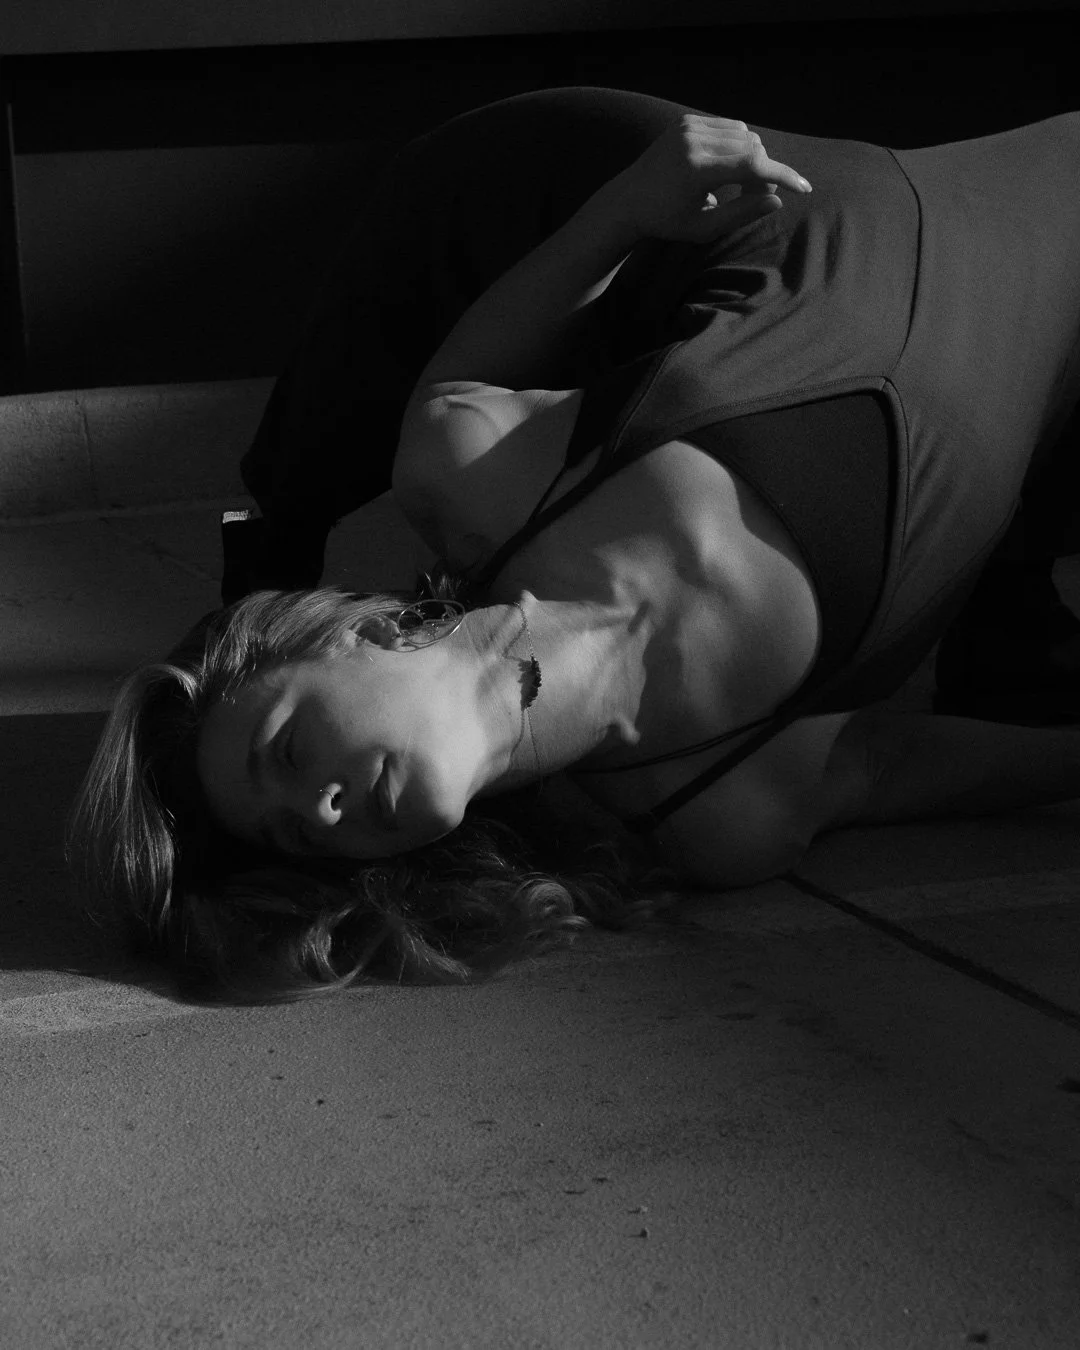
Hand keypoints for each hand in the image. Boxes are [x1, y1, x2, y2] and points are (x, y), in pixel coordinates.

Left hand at [606, 115, 811, 244]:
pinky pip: (727, 127)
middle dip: (763, 170)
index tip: (803, 188)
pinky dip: (736, 145)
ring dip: (751, 157)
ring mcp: (688, 126)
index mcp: (698, 168)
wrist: (628, 200)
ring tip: (738, 184)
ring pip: (743, 133)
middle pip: (752, 146)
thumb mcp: (705, 228)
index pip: (753, 163)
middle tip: (756, 195)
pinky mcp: (686, 120)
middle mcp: (694, 140)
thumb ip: (742, 214)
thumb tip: (777, 200)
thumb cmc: (667, 221)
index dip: (782, 175)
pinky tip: (725, 168)